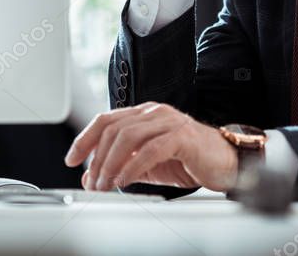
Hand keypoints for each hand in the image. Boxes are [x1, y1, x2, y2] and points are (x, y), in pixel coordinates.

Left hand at [63, 102, 237, 192]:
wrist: (226, 163)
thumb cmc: (189, 160)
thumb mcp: (146, 165)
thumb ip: (120, 167)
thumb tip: (90, 178)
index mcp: (144, 114)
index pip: (106, 120)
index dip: (84, 139)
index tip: (71, 159)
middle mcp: (154, 112)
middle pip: (113, 128)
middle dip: (96, 158)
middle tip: (92, 182)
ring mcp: (169, 121)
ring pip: (128, 137)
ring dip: (111, 164)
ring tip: (105, 184)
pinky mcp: (182, 136)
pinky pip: (150, 150)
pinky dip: (132, 167)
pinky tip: (124, 181)